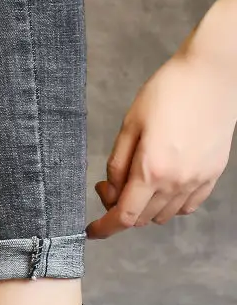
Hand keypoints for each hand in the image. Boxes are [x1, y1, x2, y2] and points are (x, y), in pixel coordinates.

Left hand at [87, 49, 236, 238]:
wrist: (212, 73)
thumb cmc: (168, 93)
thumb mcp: (130, 126)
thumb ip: (117, 164)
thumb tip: (111, 191)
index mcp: (151, 170)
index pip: (123, 216)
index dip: (104, 228)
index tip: (92, 231)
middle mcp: (177, 182)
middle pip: (141, 218)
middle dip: (119, 209)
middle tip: (110, 184)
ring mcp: (198, 180)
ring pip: (164, 215)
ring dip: (144, 208)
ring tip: (137, 180)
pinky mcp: (213, 174)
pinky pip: (188, 206)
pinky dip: (170, 205)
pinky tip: (162, 185)